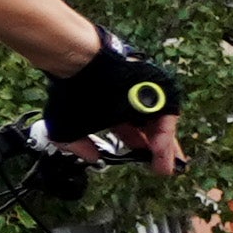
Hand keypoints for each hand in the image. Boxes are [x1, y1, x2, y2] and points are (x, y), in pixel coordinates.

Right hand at [41, 34, 181, 170]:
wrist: (80, 64)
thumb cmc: (71, 96)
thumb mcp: (66, 129)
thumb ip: (78, 147)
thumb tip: (92, 158)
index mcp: (111, 111)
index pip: (128, 132)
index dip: (134, 148)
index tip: (138, 162)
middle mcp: (130, 104)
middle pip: (149, 129)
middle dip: (156, 150)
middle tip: (161, 168)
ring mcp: (144, 96)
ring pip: (160, 124)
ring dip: (164, 146)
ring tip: (166, 165)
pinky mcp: (157, 90)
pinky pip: (165, 115)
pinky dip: (164, 134)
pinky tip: (161, 151)